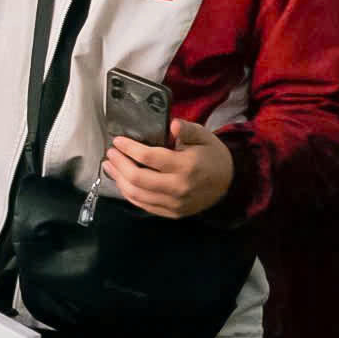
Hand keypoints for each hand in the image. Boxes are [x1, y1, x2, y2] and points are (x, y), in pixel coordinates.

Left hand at [102, 118, 234, 218]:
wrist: (229, 184)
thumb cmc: (212, 155)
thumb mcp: (204, 136)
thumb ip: (187, 129)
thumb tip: (173, 124)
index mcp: (186, 166)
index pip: (150, 158)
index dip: (130, 148)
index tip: (117, 141)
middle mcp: (179, 187)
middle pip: (139, 179)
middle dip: (120, 164)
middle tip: (110, 153)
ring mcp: (175, 203)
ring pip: (137, 195)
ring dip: (119, 180)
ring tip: (109, 166)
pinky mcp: (172, 213)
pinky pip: (144, 206)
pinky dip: (129, 194)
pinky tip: (121, 182)